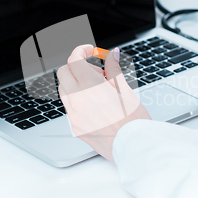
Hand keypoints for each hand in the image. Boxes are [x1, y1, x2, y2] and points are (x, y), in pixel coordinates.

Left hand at [57, 45, 150, 161]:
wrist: (133, 147)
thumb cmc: (133, 120)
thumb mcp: (126, 90)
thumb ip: (114, 69)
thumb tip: (112, 54)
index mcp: (90, 86)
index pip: (73, 60)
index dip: (81, 51)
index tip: (90, 50)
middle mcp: (77, 100)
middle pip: (63, 73)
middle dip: (76, 66)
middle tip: (97, 72)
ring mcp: (74, 115)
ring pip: (64, 90)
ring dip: (75, 83)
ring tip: (98, 89)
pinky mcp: (75, 127)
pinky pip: (70, 107)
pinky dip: (78, 100)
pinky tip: (96, 105)